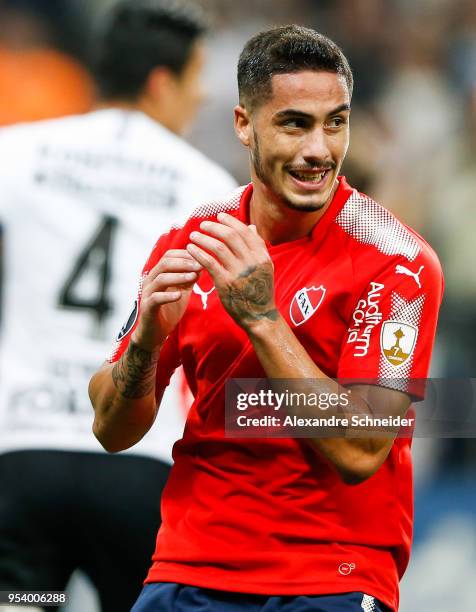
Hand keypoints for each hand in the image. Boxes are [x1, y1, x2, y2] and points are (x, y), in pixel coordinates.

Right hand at [132, 249, 201, 351]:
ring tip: (193, 277)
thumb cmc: (168, 310)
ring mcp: (148, 294)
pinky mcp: (147, 308)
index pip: (169, 256)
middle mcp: (151, 280)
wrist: (155, 332)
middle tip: (199, 265)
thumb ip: (189, 279)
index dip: (185, 254)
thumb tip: (201, 265)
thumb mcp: (182, 291)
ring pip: (160, 279)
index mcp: (159, 274)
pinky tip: (179, 295)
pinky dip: (168, 296)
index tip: (201, 257)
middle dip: (184, 263)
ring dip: (178, 276)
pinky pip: (156, 298)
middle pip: (164, 263)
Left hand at [187, 213, 276, 330]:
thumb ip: (258, 247)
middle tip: (203, 225)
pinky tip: (190, 249)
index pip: (245, 231)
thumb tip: (252, 227)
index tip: (219, 216)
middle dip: (214, 227)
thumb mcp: (265, 267)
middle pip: (230, 236)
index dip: (231, 221)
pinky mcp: (225, 283)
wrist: (259, 316)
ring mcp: (238, 273)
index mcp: (262, 256)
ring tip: (193, 236)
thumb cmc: (260, 291)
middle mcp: (251, 262)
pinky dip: (198, 253)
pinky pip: (209, 263)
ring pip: (218, 247)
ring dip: (203, 238)